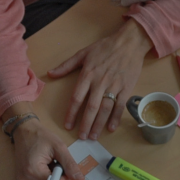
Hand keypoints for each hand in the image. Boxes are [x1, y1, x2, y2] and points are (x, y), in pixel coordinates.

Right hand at [11, 117, 85, 179]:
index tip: (63, 165)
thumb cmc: (40, 136)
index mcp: (33, 171)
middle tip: (55, 163)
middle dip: (58, 178)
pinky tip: (42, 168)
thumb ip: (70, 164)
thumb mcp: (59, 147)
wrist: (24, 131)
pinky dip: (44, 179)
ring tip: (48, 164)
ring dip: (52, 179)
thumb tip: (80, 179)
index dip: (65, 178)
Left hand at [48, 20, 152, 139]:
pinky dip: (116, 118)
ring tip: (93, 136)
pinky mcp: (126, 88)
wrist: (129, 43)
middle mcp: (100, 82)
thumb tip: (50, 74)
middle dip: (85, 123)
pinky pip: (120, 106)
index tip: (67, 125)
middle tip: (81, 137)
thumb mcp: (83, 53)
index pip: (77, 98)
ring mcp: (114, 86)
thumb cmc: (105, 47)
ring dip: (99, 124)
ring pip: (105, 109)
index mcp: (87, 75)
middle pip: (91, 107)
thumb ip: (66, 66)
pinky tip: (111, 128)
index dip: (71, 113)